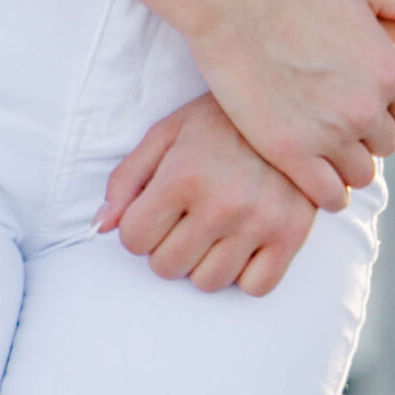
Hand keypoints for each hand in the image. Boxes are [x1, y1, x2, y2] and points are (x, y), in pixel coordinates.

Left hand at [98, 93, 318, 296]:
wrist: (292, 107)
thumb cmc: (221, 121)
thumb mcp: (168, 133)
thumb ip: (128, 178)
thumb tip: (102, 227)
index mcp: (184, 173)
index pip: (134, 239)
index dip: (139, 227)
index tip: (156, 211)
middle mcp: (221, 202)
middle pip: (167, 267)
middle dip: (168, 246)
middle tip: (187, 218)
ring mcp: (259, 222)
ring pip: (208, 282)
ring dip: (204, 262)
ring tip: (216, 227)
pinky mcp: (291, 236)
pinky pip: (254, 287)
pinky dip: (245, 273)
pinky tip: (245, 240)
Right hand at [187, 0, 394, 213]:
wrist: (234, 3)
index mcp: (389, 70)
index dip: (389, 105)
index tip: (362, 96)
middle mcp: (367, 107)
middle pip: (386, 144)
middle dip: (365, 132)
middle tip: (334, 114)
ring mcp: (331, 134)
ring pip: (361, 173)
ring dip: (346, 161)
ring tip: (320, 141)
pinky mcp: (293, 155)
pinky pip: (330, 195)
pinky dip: (326, 189)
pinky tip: (310, 169)